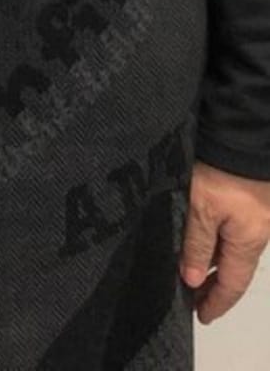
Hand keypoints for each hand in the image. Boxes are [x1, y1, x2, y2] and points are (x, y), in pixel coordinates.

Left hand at [180, 160, 269, 323]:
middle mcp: (258, 233)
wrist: (239, 133)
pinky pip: (234, 233)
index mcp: (249, 241)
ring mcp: (256, 217)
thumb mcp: (201, 208)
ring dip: (215, 264)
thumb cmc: (219, 172)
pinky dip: (218, 244)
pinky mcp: (249, 199)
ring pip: (234, 250)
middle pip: (236, 269)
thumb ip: (197, 244)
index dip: (217, 302)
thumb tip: (193, 280)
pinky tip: (202, 243)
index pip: (233, 283)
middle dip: (215, 286)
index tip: (201, 316)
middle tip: (192, 298)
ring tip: (191, 274)